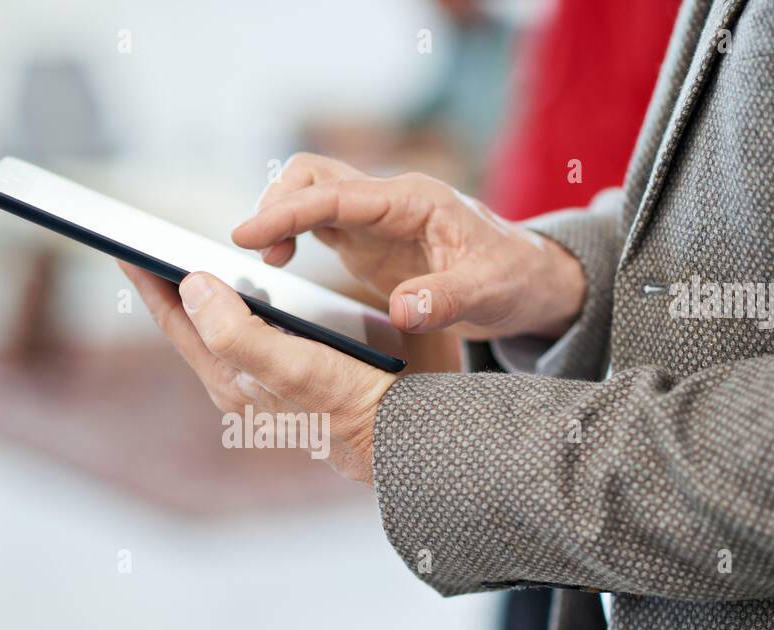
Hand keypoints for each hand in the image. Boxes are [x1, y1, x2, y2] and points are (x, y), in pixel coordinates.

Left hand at [121, 264, 394, 483]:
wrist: (404, 437)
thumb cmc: (350, 405)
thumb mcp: (290, 367)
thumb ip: (236, 332)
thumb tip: (192, 286)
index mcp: (231, 377)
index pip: (176, 320)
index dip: (148, 280)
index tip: (123, 243)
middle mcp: (243, 379)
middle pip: (192, 323)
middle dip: (169, 284)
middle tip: (148, 245)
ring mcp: (269, 377)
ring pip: (223, 326)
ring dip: (205, 293)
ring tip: (186, 261)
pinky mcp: (298, 372)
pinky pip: (257, 330)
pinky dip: (246, 303)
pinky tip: (253, 289)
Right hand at [232, 153, 584, 340]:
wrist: (527, 279)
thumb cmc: (513, 278)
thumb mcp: (488, 292)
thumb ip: (445, 299)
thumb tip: (403, 309)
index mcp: (414, 201)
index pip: (336, 194)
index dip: (287, 211)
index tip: (247, 234)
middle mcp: (389, 200)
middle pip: (313, 176)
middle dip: (275, 205)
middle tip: (256, 251)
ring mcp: (374, 218)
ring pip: (309, 193)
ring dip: (278, 217)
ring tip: (266, 261)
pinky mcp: (366, 239)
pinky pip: (316, 221)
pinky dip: (289, 234)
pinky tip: (281, 263)